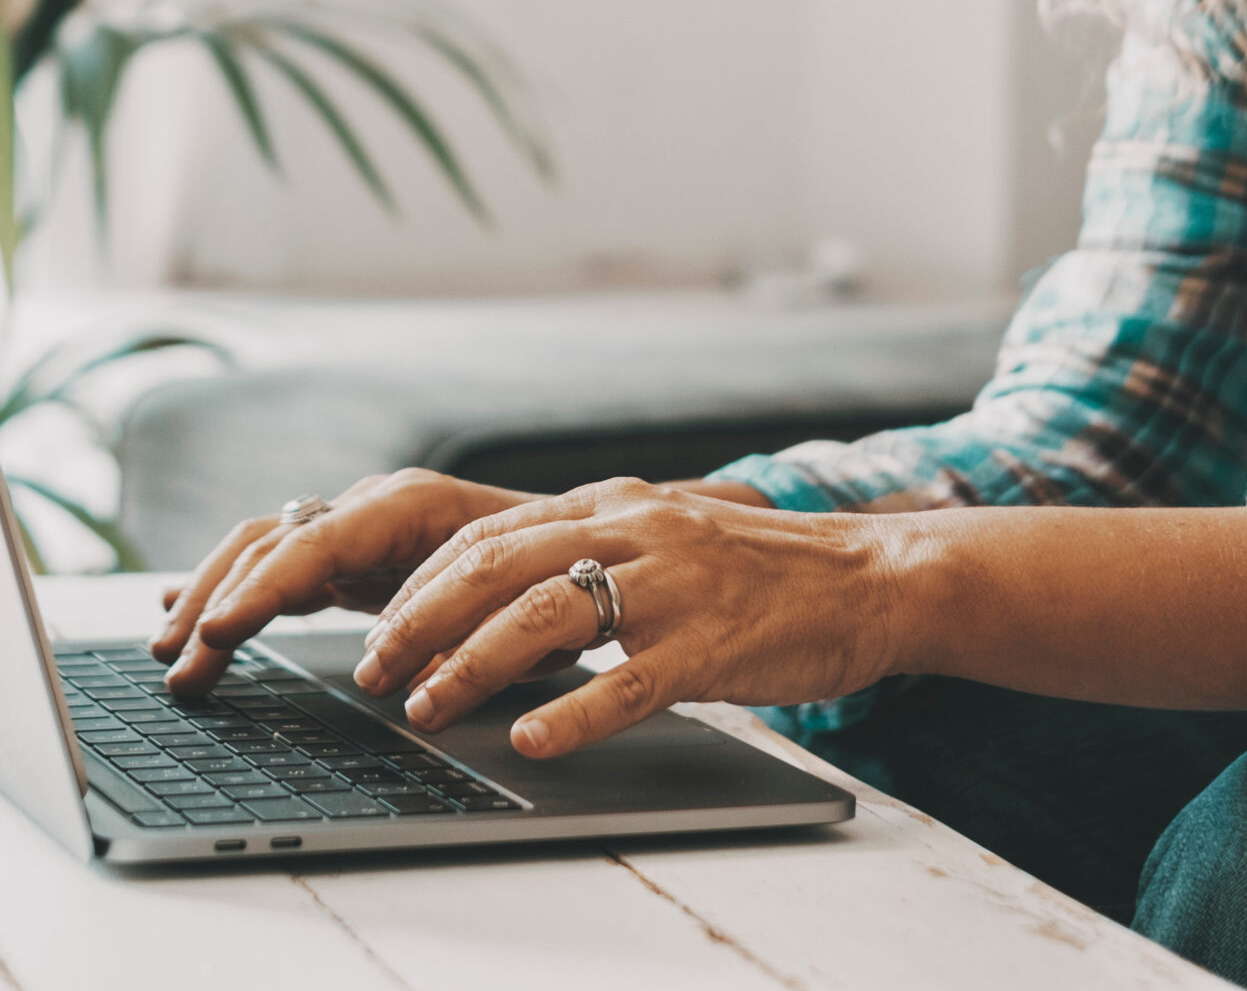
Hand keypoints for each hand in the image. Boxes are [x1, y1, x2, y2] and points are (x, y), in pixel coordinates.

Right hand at [151, 469, 535, 694]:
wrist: (587, 547)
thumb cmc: (560, 577)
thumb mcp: (528, 615)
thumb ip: (468, 636)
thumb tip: (410, 672)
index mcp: (415, 506)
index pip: (319, 541)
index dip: (264, 587)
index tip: (219, 632)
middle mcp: (375, 504)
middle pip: (274, 544)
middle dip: (217, 601)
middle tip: (173, 663)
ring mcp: (358, 525)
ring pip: (262, 549)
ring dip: (210, 597)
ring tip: (166, 649)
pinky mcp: (351, 553)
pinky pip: (276, 564)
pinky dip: (229, 588)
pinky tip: (180, 611)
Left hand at [351, 477, 910, 758]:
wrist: (870, 578)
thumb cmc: (761, 574)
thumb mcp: (662, 538)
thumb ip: (586, 555)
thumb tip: (492, 604)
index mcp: (612, 504)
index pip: (486, 537)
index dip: (420, 588)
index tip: (377, 635)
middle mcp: (634, 530)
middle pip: (495, 567)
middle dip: (420, 625)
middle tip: (376, 675)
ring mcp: (674, 585)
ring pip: (546, 615)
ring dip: (472, 667)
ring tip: (429, 709)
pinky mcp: (713, 644)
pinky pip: (628, 680)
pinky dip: (572, 714)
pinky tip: (533, 742)